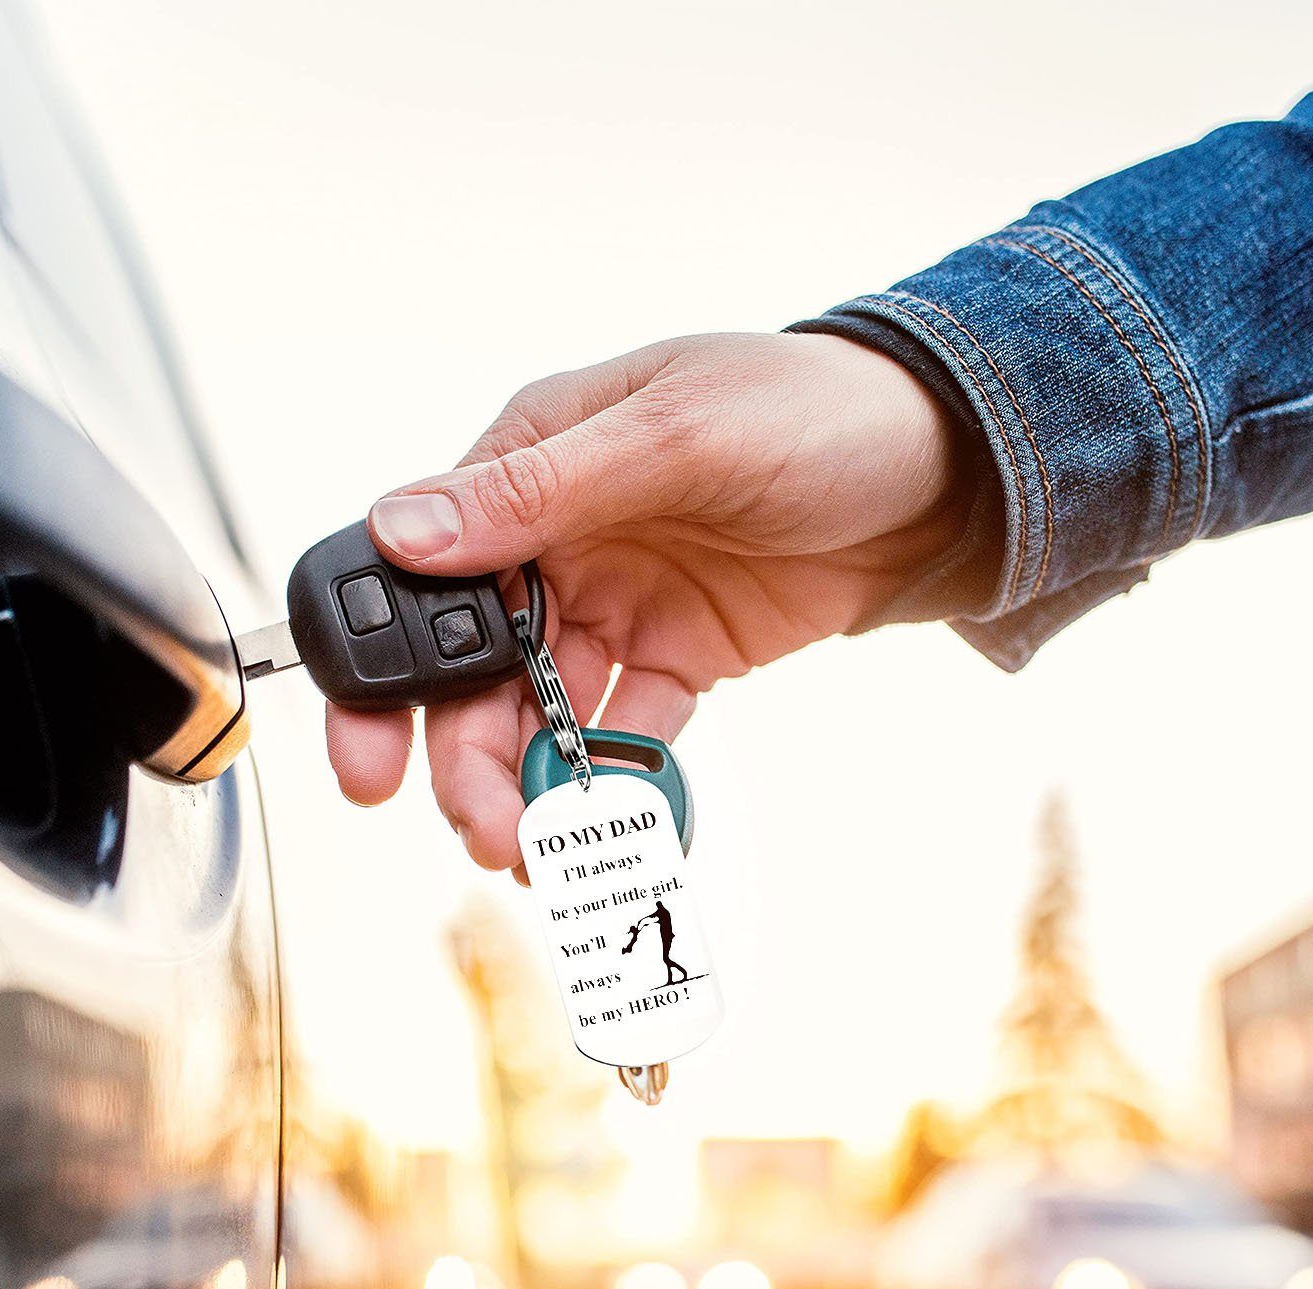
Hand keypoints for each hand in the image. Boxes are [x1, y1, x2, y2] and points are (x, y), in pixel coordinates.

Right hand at [326, 331, 959, 871]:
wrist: (944, 470)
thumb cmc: (811, 413)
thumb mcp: (674, 436)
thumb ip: (537, 490)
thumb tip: (401, 529)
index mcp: (530, 464)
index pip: (419, 571)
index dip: (380, 667)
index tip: (368, 759)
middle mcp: (559, 540)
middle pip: (472, 665)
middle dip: (461, 755)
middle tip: (481, 830)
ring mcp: (618, 604)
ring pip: (540, 711)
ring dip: (529, 783)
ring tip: (537, 851)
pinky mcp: (679, 657)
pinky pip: (627, 731)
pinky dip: (612, 780)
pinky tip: (607, 826)